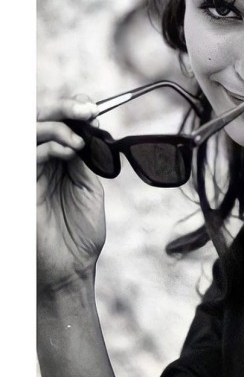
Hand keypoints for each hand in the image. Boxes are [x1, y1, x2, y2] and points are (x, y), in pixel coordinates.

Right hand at [37, 95, 104, 293]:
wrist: (71, 268)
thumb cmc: (81, 232)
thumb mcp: (88, 186)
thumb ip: (84, 157)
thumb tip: (87, 125)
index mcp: (56, 162)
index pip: (56, 125)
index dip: (71, 111)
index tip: (92, 108)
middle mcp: (38, 164)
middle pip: (38, 122)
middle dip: (63, 109)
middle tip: (86, 109)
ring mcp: (26, 175)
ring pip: (29, 134)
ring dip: (57, 126)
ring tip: (79, 137)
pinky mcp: (18, 187)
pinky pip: (27, 157)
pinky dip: (50, 146)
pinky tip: (70, 151)